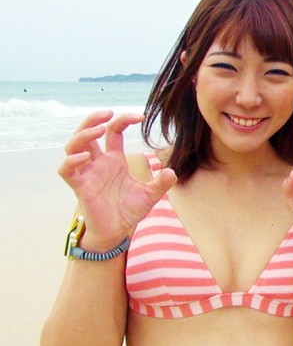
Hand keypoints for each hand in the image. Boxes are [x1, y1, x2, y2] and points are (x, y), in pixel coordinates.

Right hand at [58, 111, 176, 248]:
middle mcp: (98, 163)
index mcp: (114, 160)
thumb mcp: (150, 195)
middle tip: (107, 113)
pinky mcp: (80, 188)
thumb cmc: (128, 211)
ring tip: (99, 130)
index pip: (114, 132)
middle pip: (86, 133)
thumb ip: (161, 183)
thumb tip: (172, 171)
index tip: (140, 116)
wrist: (116, 233)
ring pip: (73, 147)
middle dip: (93, 119)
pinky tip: (86, 156)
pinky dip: (72, 161)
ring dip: (83, 135)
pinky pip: (66, 171)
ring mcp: (87, 174)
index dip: (123, 120)